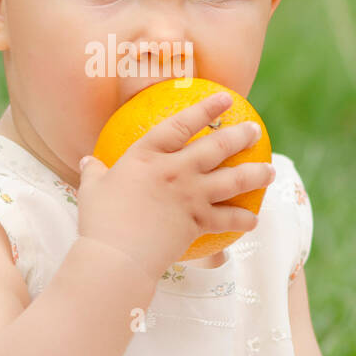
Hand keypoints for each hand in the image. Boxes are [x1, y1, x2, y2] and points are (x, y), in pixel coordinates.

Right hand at [77, 90, 274, 282]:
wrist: (116, 257)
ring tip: (269, 171)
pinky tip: (253, 219)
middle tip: (254, 130)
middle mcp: (174, 171)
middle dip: (240, 136)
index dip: (206, 108)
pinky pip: (227, 219)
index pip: (182, 124)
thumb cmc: (99, 222)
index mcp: (147, 156)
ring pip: (232, 180)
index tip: (226, 98)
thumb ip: (94, 173)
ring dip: (255, 174)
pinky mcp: (197, 223)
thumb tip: (86, 162)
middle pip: (216, 147)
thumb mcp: (91, 190)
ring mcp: (189, 196)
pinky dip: (242, 219)